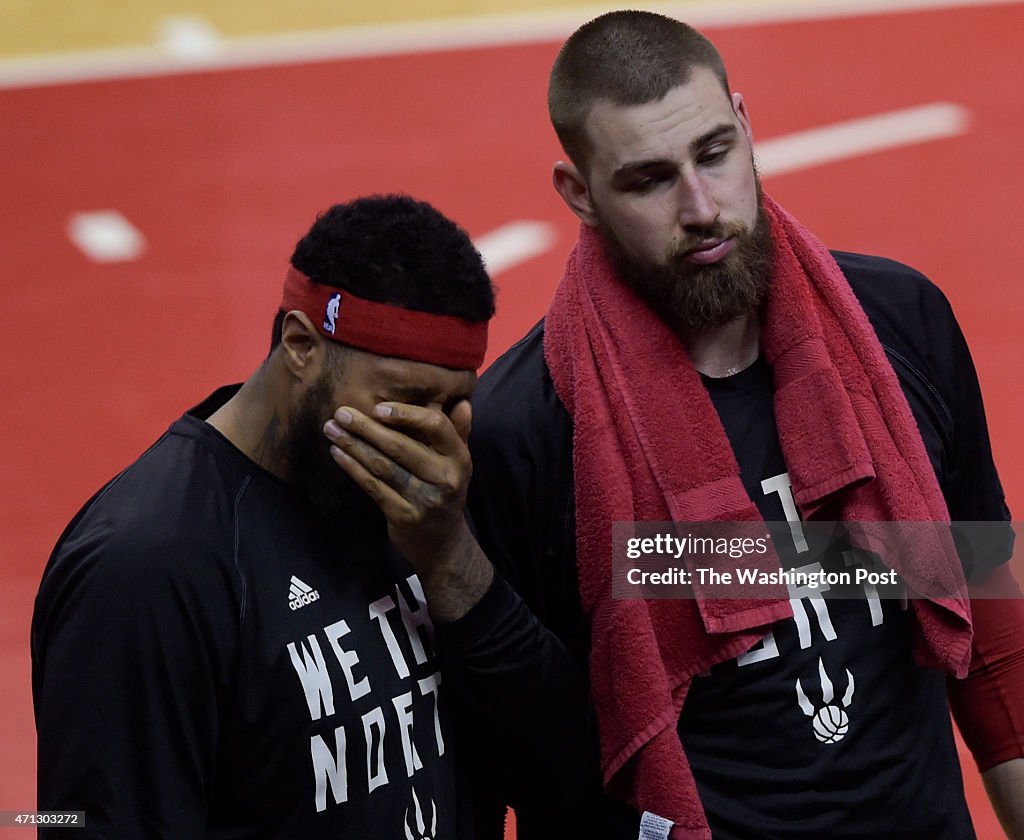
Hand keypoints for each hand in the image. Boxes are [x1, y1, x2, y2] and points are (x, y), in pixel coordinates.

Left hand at [323, 401, 492, 621]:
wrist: (443, 544)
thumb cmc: (445, 492)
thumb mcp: (458, 463)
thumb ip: (459, 431)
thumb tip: (462, 401)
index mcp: (460, 458)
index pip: (436, 426)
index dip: (407, 414)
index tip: (378, 407)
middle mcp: (445, 477)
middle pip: (401, 446)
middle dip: (367, 427)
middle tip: (341, 412)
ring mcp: (424, 499)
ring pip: (383, 466)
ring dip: (354, 445)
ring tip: (332, 429)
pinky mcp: (404, 515)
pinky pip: (373, 487)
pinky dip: (353, 468)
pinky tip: (337, 454)